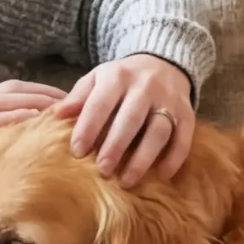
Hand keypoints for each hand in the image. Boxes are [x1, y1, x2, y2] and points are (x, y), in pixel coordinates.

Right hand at [0, 79, 62, 228]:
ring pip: (2, 101)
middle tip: (76, 101)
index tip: (65, 103)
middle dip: (44, 93)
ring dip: (36, 102)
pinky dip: (13, 118)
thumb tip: (15, 158)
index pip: (7, 93)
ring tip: (64, 108)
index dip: (37, 94)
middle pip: (10, 90)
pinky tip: (36, 121)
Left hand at [56, 55, 194, 187]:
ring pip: (159, 131)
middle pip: (131, 119)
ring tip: (127, 180)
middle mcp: (145, 86)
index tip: (76, 152)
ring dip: (143, 158)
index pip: (100, 104)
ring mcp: (169, 100)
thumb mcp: (97, 79)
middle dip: (116, 147)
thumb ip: (78, 97)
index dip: (88, 128)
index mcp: (117, 77)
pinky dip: (174, 158)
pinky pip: (183, 137)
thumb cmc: (120, 79)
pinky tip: (161, 175)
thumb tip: (55, 114)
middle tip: (102, 171)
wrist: (162, 63)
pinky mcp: (187, 113)